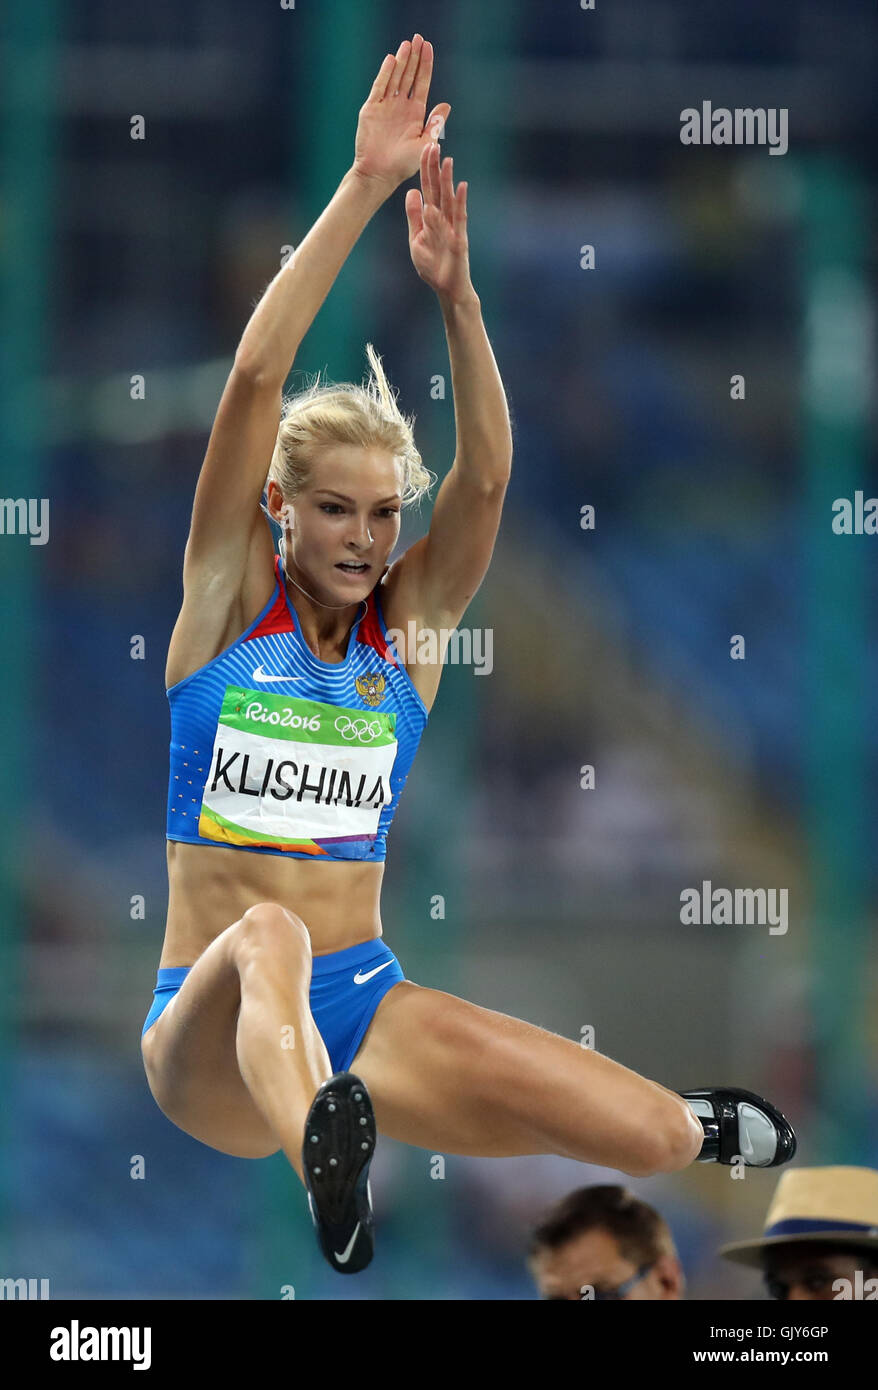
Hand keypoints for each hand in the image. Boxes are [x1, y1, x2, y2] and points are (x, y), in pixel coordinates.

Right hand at [353, 35, 450, 192]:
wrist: (380, 174)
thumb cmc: (404, 165)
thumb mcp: (426, 144)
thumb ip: (435, 124)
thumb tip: (446, 104)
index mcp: (415, 113)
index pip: (422, 83)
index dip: (426, 65)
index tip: (429, 47)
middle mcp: (401, 106)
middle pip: (409, 75)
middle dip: (414, 57)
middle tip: (419, 38)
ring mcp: (386, 106)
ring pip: (395, 77)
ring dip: (401, 61)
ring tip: (407, 44)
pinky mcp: (371, 109)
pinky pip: (379, 87)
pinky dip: (385, 73)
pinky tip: (392, 59)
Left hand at [405, 142, 471, 300]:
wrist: (446, 288)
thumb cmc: (433, 266)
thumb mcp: (416, 238)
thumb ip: (414, 216)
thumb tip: (411, 191)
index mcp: (431, 218)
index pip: (428, 189)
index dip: (425, 170)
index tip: (424, 148)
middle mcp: (444, 218)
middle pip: (438, 189)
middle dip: (435, 168)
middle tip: (433, 144)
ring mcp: (453, 228)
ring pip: (449, 200)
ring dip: (447, 180)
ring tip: (446, 160)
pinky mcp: (460, 239)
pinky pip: (460, 218)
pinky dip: (460, 202)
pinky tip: (462, 186)